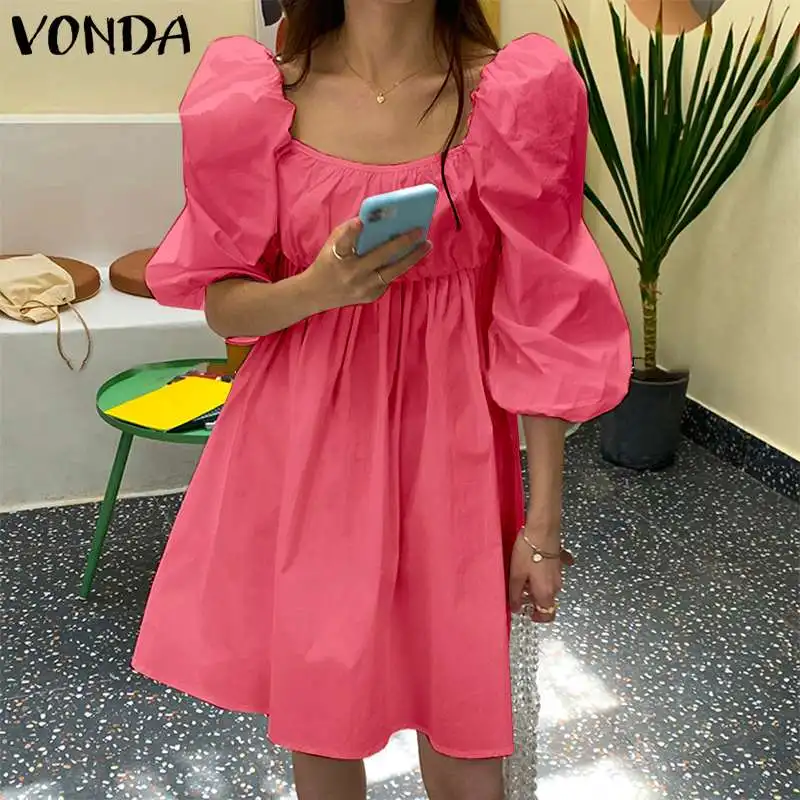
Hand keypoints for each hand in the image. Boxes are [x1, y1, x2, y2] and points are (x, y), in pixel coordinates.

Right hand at [305, 218, 431, 311]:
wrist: (316, 294)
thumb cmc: (328, 261)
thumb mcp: (332, 244)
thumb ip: (350, 232)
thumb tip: (375, 219)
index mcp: (336, 256)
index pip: (343, 241)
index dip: (352, 231)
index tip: (361, 221)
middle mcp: (351, 273)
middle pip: (380, 257)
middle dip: (401, 242)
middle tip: (419, 230)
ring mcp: (363, 288)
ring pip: (392, 271)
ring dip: (411, 258)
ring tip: (426, 245)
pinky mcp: (370, 296)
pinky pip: (389, 279)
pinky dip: (399, 267)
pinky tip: (412, 256)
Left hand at [508, 523, 563, 623]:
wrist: (542, 530)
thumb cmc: (528, 553)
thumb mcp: (516, 576)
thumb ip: (515, 595)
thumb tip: (516, 609)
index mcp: (545, 593)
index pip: (547, 615)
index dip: (538, 618)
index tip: (526, 612)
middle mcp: (556, 586)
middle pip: (546, 600)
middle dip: (533, 599)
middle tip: (518, 589)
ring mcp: (559, 573)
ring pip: (548, 586)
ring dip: (537, 585)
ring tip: (522, 574)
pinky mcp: (559, 562)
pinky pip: (551, 572)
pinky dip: (543, 572)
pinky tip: (534, 563)